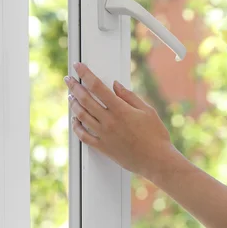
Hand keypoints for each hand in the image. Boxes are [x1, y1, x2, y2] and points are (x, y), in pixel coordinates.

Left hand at [64, 63, 173, 179]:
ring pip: (82, 116)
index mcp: (120, 110)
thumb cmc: (156, 136)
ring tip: (70, 97)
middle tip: (69, 80)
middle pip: (85, 100)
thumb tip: (116, 86)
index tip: (78, 67)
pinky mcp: (103, 148)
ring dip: (74, 104)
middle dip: (74, 87)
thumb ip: (130, 97)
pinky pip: (84, 136)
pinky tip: (75, 121)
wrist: (157, 160)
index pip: (97, 87)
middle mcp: (109, 122)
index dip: (85, 74)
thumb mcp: (147, 111)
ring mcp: (104, 135)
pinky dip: (76, 127)